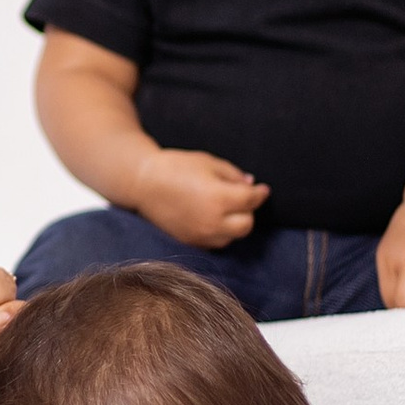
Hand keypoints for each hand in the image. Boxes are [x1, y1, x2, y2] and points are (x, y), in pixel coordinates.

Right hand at [129, 145, 269, 248]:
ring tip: (226, 209)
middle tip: (243, 199)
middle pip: (246, 224)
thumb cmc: (175, 167)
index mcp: (219, 198)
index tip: (262, 189)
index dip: (260, 193)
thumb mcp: (208, 162)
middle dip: (248, 211)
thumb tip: (250, 184)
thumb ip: (233, 175)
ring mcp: (201, 234)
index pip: (251, 200)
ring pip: (232, 237)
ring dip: (235, 224)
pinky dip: (220, 232)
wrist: (142, 183)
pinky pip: (215, 242)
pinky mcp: (190, 241)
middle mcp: (212, 221)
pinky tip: (213, 218)